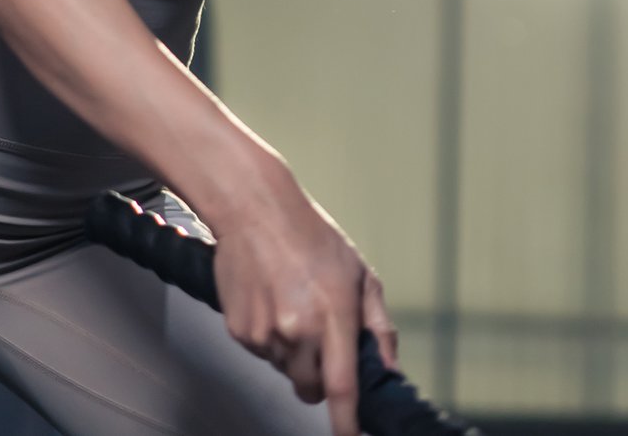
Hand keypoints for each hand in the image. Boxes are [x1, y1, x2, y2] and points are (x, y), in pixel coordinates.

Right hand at [210, 172, 398, 435]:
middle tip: (322, 339)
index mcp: (333, 315)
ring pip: (286, 370)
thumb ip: (377, 325)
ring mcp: (265, 334)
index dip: (346, 421)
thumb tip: (387, 367)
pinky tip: (273, 304)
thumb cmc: (312, 238)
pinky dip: (271, 340)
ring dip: (295, 354)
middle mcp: (298, 330)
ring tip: (294, 306)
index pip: (341, 385)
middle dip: (319, 377)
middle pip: (311, 388)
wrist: (255, 212)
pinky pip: (263, 354)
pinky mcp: (240, 332)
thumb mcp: (359, 273)